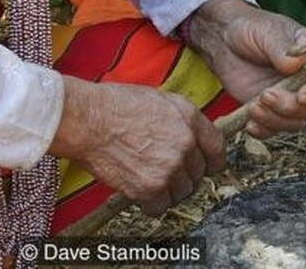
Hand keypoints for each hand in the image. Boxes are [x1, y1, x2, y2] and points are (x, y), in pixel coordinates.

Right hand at [49, 77, 224, 216]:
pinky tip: (137, 190)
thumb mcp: (158, 99)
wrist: (87, 120)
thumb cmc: (114, 105)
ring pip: (181, 192)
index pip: (217, 149)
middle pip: (198, 174)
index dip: (210, 161)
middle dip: (182, 175)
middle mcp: (185, 143)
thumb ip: (181, 119)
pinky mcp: (151, 188)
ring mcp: (170, 167)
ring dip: (166, 190)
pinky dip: (149, 204)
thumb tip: (191, 135)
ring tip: (146, 177)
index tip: (205, 167)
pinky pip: (160, 207)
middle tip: (162, 171)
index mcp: (189, 119)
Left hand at [184, 0, 305, 138]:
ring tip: (253, 107)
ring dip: (275, 120)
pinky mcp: (270, 108)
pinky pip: (274, 129)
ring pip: (295, 121)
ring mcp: (289, 95)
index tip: (303, 95)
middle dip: (291, 107)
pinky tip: (249, 123)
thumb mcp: (266, 32)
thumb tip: (297, 63)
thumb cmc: (249, 27)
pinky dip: (264, 130)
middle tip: (265, 95)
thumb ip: (282, 48)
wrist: (223, 38)